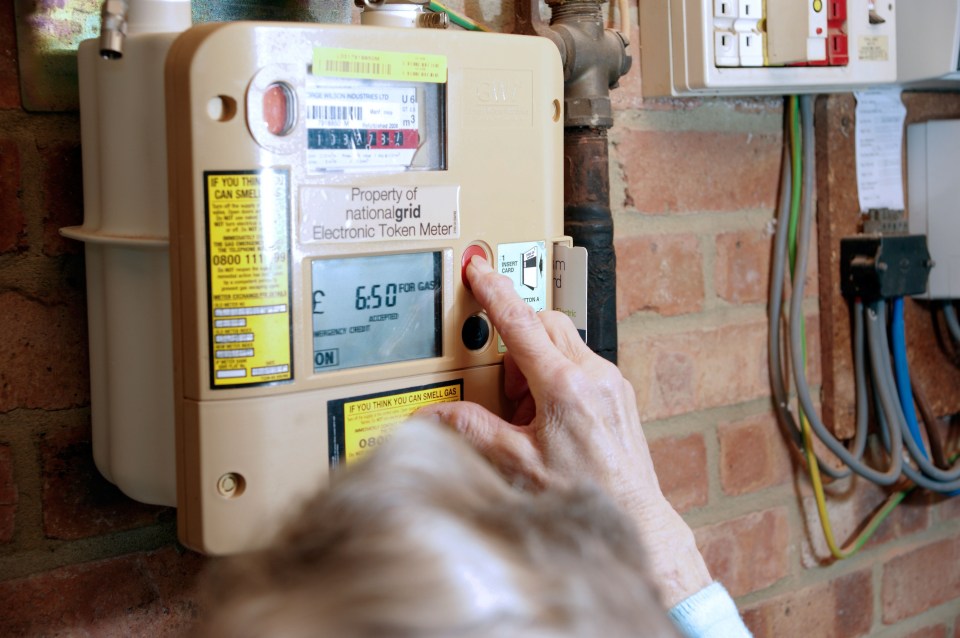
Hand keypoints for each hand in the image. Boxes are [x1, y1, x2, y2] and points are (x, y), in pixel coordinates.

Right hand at [417, 256, 710, 606]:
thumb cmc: (583, 496)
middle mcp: (594, 375)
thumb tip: (434, 417)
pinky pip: (580, 363)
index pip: (521, 323)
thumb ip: (472, 432)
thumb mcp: (517, 464)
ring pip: (563, 342)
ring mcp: (610, 382)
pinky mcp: (617, 393)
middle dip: (516, 339)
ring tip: (526, 411)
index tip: (478, 270)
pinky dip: (555, 376)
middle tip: (502, 384)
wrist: (633, 518)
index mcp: (565, 386)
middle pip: (545, 324)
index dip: (495, 293)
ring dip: (535, 362)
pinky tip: (548, 417)